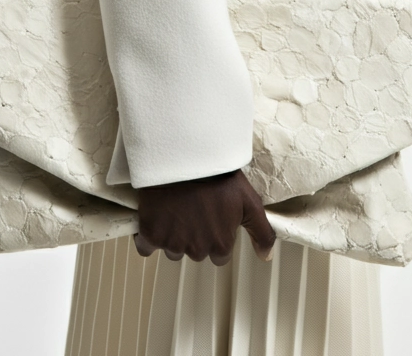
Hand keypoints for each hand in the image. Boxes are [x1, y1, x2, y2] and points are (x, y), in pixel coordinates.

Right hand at [134, 169, 274, 265]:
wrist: (184, 155)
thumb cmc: (218, 175)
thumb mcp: (248, 200)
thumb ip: (261, 231)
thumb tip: (266, 257)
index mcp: (221, 245)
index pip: (219, 255)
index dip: (215, 235)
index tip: (211, 216)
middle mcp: (197, 249)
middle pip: (194, 252)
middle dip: (194, 235)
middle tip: (193, 208)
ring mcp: (173, 243)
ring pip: (172, 250)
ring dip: (173, 235)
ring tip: (176, 208)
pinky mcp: (151, 234)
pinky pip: (146, 247)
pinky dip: (148, 237)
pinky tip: (156, 217)